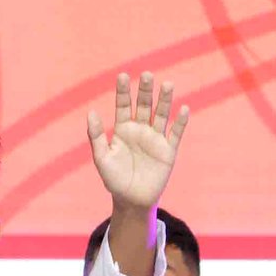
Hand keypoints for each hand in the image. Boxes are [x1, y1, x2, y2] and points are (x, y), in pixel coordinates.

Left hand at [88, 71, 189, 209]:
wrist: (132, 200)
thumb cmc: (114, 180)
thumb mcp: (101, 158)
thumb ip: (96, 136)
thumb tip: (91, 112)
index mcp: (122, 129)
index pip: (123, 105)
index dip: (123, 92)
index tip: (123, 76)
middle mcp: (140, 130)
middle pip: (144, 105)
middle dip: (145, 91)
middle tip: (147, 75)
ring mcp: (155, 139)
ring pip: (161, 115)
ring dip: (164, 100)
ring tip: (167, 84)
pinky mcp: (168, 151)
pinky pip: (175, 133)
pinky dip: (180, 122)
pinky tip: (183, 108)